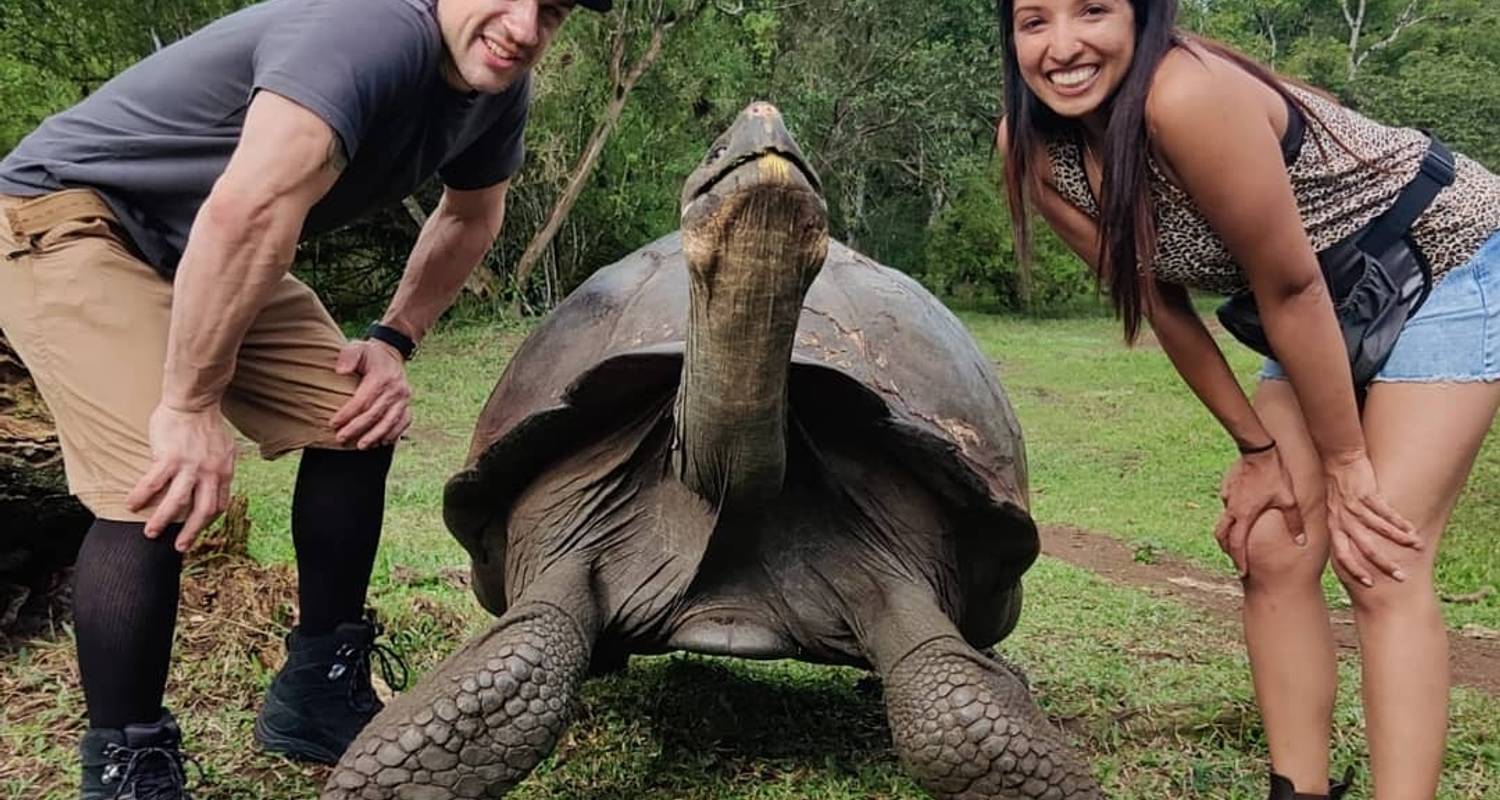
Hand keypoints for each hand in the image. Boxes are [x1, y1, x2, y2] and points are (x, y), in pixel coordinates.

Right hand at [125, 404, 236, 550]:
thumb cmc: (205, 424)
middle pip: (203, 511)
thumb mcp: (223, 449)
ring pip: (177, 503)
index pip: (219, 504)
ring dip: (162, 521)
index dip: (207, 521)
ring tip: (150, 533)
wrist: (194, 402)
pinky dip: (141, 496)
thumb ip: (218, 468)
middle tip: (179, 547)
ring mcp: (190, 466)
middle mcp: (210, 473)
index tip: (196, 529)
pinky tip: (131, 505)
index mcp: (224, 472)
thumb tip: (212, 482)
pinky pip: (153, 483)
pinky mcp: (169, 457)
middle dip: (191, 533)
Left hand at [329, 339, 412, 448]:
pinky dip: (393, 434)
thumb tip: (340, 372)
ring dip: (375, 436)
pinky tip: (381, 443)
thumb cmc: (369, 354)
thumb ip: (347, 356)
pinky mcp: (408, 405)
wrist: (391, 353)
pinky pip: (403, 422)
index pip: (362, 400)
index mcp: (381, 377)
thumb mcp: (357, 347)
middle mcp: (396, 389)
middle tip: (340, 438)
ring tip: (361, 446)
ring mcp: (404, 398)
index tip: (333, 423)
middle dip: (357, 428)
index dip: (347, 414)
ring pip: (390, 421)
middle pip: (375, 414)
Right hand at [1214, 446, 1305, 577]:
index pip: (1237, 544)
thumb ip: (1294, 522)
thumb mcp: (1289, 499)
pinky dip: (1231, 514)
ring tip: (1235, 540)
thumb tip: (1301, 542)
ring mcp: (1229, 497)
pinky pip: (1227, 505)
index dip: (1239, 560)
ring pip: (1223, 521)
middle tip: (1236, 560)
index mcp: (1244, 515)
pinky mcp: (1229, 487)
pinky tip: (1240, 513)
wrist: (1259, 448)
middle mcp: (1232, 509)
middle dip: (1228, 550)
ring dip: (1227, 533)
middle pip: (1223, 535)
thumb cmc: (1274, 474)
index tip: (1242, 572)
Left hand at [1323, 452, 1419, 585]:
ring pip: (1379, 529)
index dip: (1354, 570)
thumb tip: (1350, 549)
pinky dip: (1400, 522)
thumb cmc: (1337, 487)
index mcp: (1334, 526)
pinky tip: (1412, 530)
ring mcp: (1355, 506)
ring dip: (1399, 541)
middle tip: (1400, 577)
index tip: (1368, 584)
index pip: (1341, 554)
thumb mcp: (1333, 511)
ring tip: (1417, 548)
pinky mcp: (1367, 493)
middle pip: (1363, 547)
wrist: (1337, 458)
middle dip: (1383, 564)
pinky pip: (1385, 511)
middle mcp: (1343, 519)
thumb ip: (1341, 529)